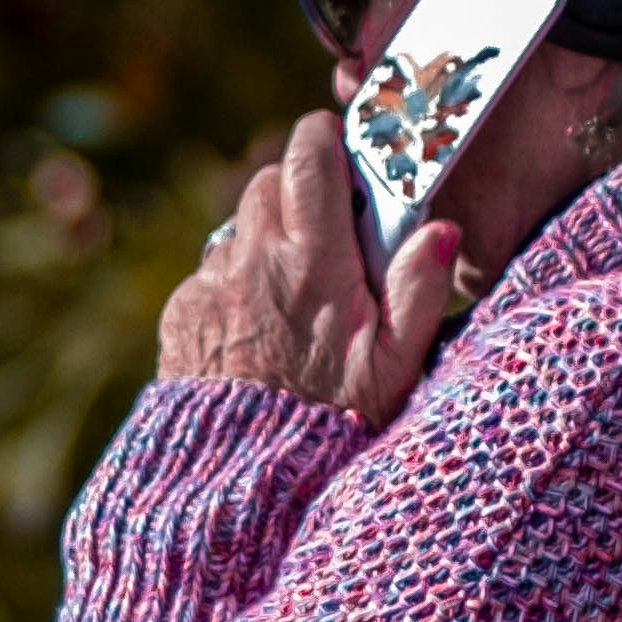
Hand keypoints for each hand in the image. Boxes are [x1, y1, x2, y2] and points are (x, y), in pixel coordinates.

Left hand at [159, 107, 458, 430]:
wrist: (245, 479)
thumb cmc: (335, 424)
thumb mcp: (395, 365)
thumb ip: (420, 290)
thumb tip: (440, 230)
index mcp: (312, 260)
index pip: (309, 153)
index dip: (325, 141)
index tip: (342, 155)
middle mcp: (254, 259)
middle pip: (269, 181)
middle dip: (300, 196)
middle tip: (329, 241)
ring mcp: (211, 284)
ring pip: (239, 227)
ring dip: (266, 244)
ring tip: (295, 298)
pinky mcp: (182, 312)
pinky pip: (210, 275)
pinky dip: (235, 287)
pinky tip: (259, 332)